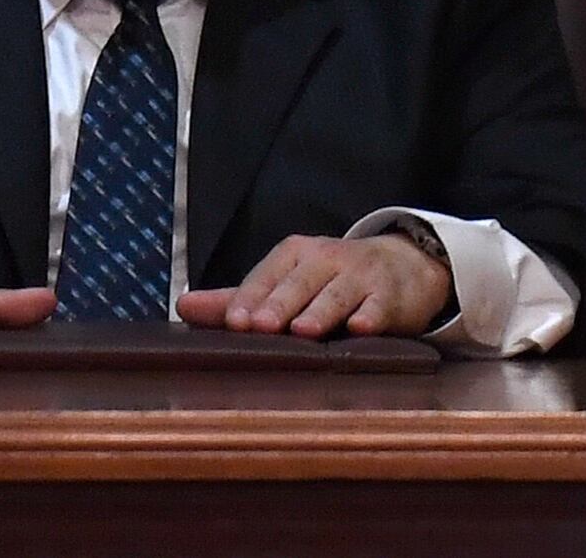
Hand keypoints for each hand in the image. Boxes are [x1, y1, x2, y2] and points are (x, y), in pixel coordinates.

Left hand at [177, 231, 453, 339]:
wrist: (403, 265)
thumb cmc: (331, 279)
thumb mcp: (287, 280)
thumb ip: (237, 298)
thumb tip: (182, 306)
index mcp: (296, 254)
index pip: (268, 274)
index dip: (251, 297)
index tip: (233, 322)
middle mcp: (327, 258)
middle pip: (300, 282)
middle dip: (279, 304)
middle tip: (259, 327)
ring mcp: (362, 275)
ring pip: (338, 294)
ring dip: (320, 310)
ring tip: (303, 331)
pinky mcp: (391, 296)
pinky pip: (379, 306)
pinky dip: (370, 316)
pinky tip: (360, 329)